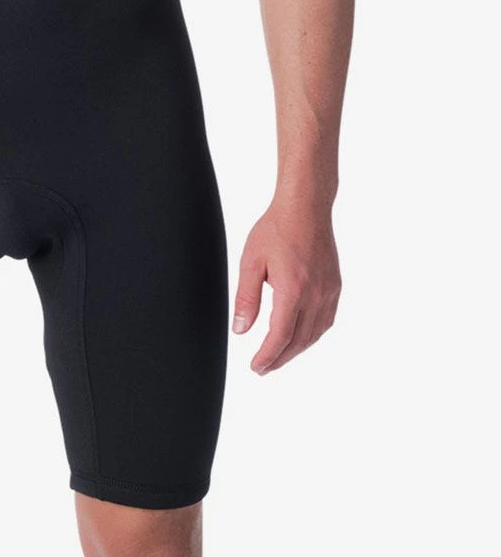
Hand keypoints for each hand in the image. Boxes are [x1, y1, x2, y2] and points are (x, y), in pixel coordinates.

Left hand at [232, 194, 340, 373]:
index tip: (255, 367)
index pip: (280, 337)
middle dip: (279, 359)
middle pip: (298, 341)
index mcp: (293, 290)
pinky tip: (299, 336)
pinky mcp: (335, 286)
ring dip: (296, 350)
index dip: (267, 356)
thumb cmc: (276, 229)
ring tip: (278, 356)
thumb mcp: (251, 261)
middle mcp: (316, 295)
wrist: (305, 207)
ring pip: (314, 334)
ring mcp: (329, 292)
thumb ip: (246, 298)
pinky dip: (311, 335)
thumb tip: (241, 330)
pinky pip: (325, 321)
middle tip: (263, 368)